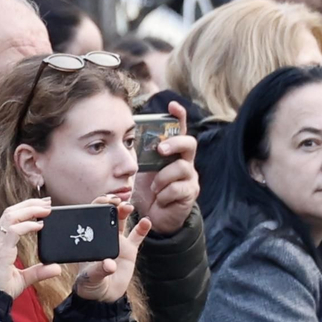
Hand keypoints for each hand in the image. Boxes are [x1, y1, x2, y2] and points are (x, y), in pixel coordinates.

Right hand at [0, 198, 61, 298]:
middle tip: (48, 202)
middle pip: (10, 212)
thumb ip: (39, 272)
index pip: (10, 218)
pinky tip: (40, 225)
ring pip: (11, 216)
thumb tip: (56, 268)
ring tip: (46, 209)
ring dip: (30, 210)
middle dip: (30, 204)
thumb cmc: (0, 291)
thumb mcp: (23, 279)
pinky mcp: (0, 251)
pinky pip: (13, 231)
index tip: (43, 207)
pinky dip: (27, 225)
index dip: (26, 209)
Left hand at [72, 200, 151, 302]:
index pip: (91, 217)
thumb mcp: (90, 279)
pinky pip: (137, 237)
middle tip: (116, 201)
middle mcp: (102, 238)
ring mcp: (117, 242)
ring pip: (121, 222)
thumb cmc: (90, 285)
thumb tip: (110, 264)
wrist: (103, 297)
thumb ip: (98, 271)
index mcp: (89, 240)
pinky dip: (142, 228)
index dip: (97, 206)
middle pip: (107, 215)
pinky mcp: (129, 251)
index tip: (103, 201)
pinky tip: (146, 221)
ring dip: (124, 211)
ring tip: (128, 207)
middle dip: (111, 205)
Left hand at [132, 102, 199, 234]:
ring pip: (181, 168)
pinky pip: (178, 188)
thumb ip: (142, 155)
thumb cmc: (147, 190)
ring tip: (154, 188)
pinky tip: (159, 200)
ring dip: (163, 178)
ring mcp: (190, 177)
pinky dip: (164, 194)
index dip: (178, 116)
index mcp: (173, 152)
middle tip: (160, 150)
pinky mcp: (190, 193)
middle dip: (174, 144)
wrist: (153, 216)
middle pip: (189, 143)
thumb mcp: (142, 170)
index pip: (179, 130)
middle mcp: (185, 161)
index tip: (172, 105)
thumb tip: (130, 137)